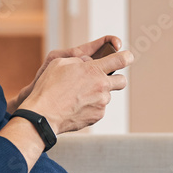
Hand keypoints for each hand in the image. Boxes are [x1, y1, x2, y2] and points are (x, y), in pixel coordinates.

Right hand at [8, 36, 122, 112]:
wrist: (44, 114)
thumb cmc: (49, 87)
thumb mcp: (60, 62)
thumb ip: (79, 60)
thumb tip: (88, 62)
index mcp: (94, 70)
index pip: (121, 60)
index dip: (127, 57)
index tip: (127, 57)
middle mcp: (102, 86)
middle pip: (122, 81)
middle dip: (115, 78)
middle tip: (101, 80)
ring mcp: (101, 103)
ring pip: (107, 96)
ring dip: (98, 94)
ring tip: (79, 96)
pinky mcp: (97, 116)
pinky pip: (99, 108)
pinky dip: (91, 106)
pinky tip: (77, 106)